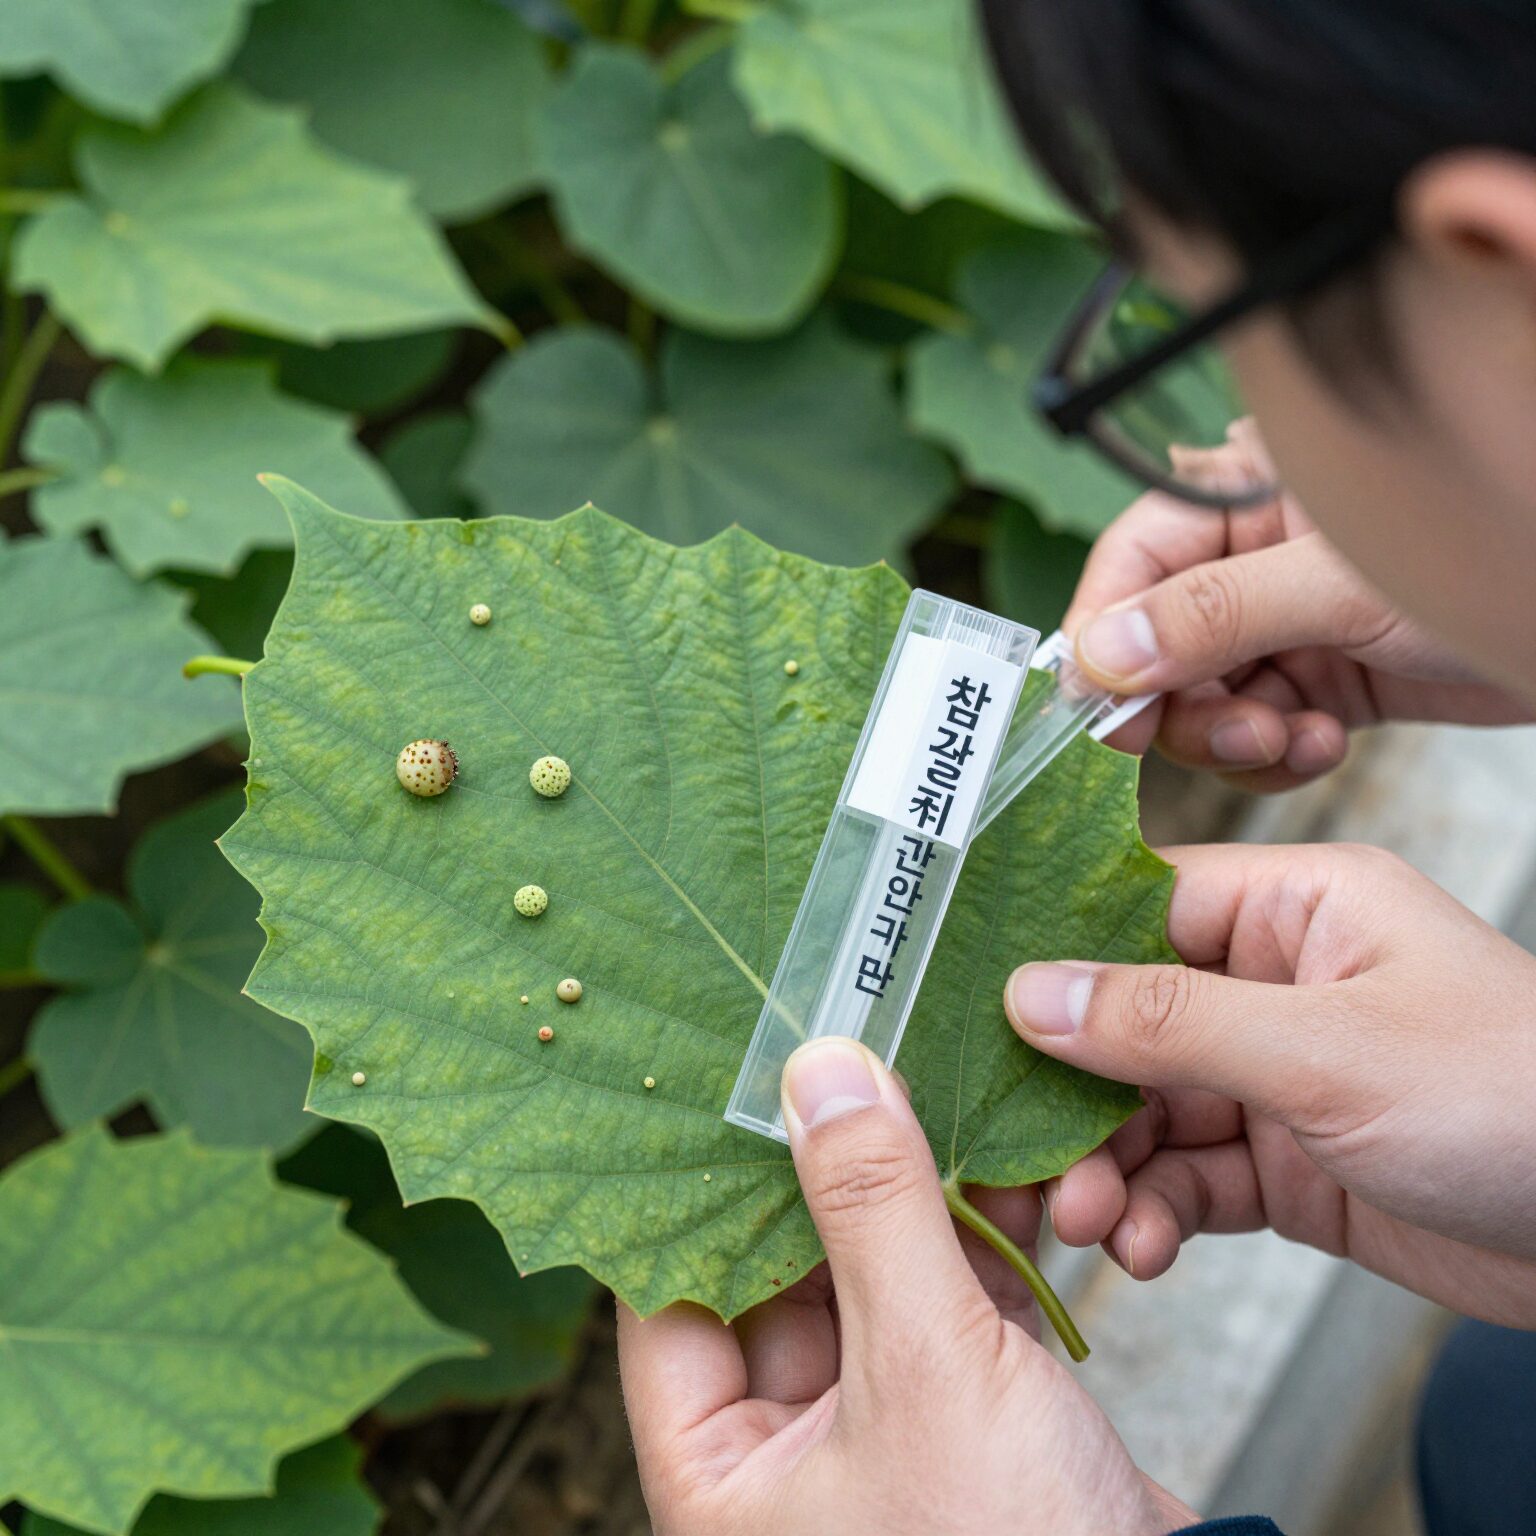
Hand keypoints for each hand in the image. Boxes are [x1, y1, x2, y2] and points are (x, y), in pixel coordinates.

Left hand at [618, 1038, 1196, 1535]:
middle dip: (824, 1172)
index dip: (700, 1185)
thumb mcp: (927, 1369)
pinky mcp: (965, 1418)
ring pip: (872, 1277)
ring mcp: (880, 1434)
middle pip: (779, 1273)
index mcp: (722, 1476)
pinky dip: (977, 1235)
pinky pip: (948, 1301)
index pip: (673, 1297)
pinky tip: (998, 1163)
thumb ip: (873, 1209)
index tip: (729, 1085)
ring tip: (925, 1091)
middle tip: (842, 1064)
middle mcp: (787, 1459)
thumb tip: (821, 1074)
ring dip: (910, 1193)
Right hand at [1005, 842, 1535, 1325]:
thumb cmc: (1512, 1100)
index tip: (977, 1014)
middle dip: (1072, 1098)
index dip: (1054, 960)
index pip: (1138, 911)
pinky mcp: (1287, 1163)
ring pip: (1147, 1111)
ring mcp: (1279, 1075)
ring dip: (1105, 1167)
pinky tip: (1140, 1247)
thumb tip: (1030, 992)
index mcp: (1295, 908)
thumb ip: (1168, 1021)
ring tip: (1086, 1221)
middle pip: (1126, 1024)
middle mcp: (1277, 983)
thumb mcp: (1326, 1050)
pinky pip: (1189, 1177)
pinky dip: (1154, 1212)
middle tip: (1025, 1160)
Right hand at [1066, 419, 1529, 791]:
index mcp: (1247, 490)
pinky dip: (1273, 752)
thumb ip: (1213, 615)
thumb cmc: (1501, 557)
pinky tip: (1320, 744)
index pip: (1133, 558)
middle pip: (1156, 641)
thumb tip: (1101, 656)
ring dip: (1232, 736)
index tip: (1098, 707)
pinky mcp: (1323, 677)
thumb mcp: (1343, 586)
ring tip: (1290, 740)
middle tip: (1229, 735)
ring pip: (1203, 695)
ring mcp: (1287, 619)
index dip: (1105, 634)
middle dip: (1181, 703)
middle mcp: (1254, 554)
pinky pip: (1257, 726)